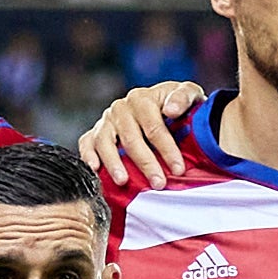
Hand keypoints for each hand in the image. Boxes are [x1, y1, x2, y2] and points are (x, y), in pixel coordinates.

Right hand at [76, 80, 204, 189]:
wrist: (166, 110)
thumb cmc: (180, 106)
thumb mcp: (190, 95)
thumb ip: (184, 97)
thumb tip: (171, 110)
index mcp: (142, 98)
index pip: (153, 126)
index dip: (167, 149)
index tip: (178, 169)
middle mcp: (120, 108)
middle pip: (131, 139)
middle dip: (145, 163)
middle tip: (159, 183)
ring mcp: (106, 121)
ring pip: (105, 143)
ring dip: (114, 163)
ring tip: (123, 181)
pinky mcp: (95, 134)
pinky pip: (87, 144)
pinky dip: (88, 156)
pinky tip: (95, 169)